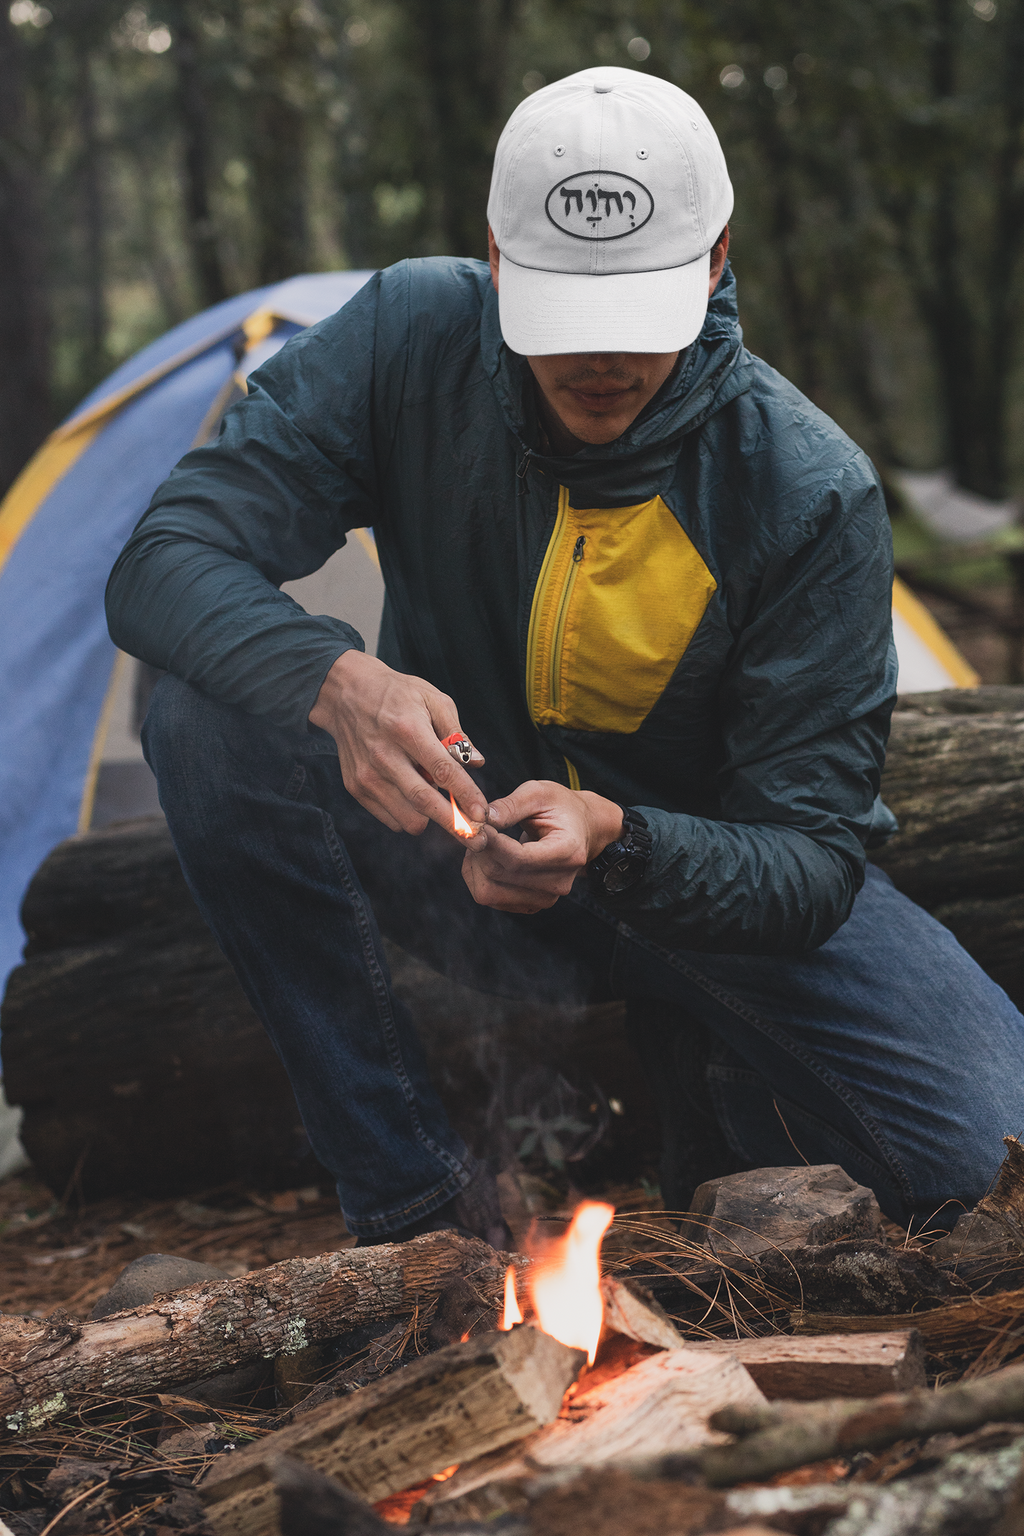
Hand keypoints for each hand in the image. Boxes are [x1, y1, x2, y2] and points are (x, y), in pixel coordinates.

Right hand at [310, 650, 486, 835]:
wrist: (346, 694)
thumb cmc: (397, 695)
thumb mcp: (433, 699)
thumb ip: (457, 734)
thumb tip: (477, 763)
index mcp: (407, 729)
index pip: (443, 771)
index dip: (466, 796)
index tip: (483, 815)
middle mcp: (384, 756)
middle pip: (424, 802)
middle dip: (455, 826)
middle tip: (478, 841)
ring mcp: (367, 775)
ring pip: (408, 818)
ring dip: (431, 818)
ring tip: (439, 799)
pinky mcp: (356, 787)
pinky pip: (391, 818)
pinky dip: (409, 814)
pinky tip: (413, 793)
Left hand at [461, 781, 622, 912]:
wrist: (583, 830)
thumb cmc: (562, 808)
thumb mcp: (540, 793)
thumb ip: (511, 805)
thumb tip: (483, 818)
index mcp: (567, 852)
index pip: (518, 858)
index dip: (490, 843)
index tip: (474, 826)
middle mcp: (559, 881)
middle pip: (500, 874)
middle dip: (479, 850)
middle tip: (476, 828)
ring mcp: (546, 897)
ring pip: (489, 892)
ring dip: (475, 867)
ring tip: (482, 843)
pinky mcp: (531, 904)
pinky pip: (490, 898)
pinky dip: (479, 877)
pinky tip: (487, 857)